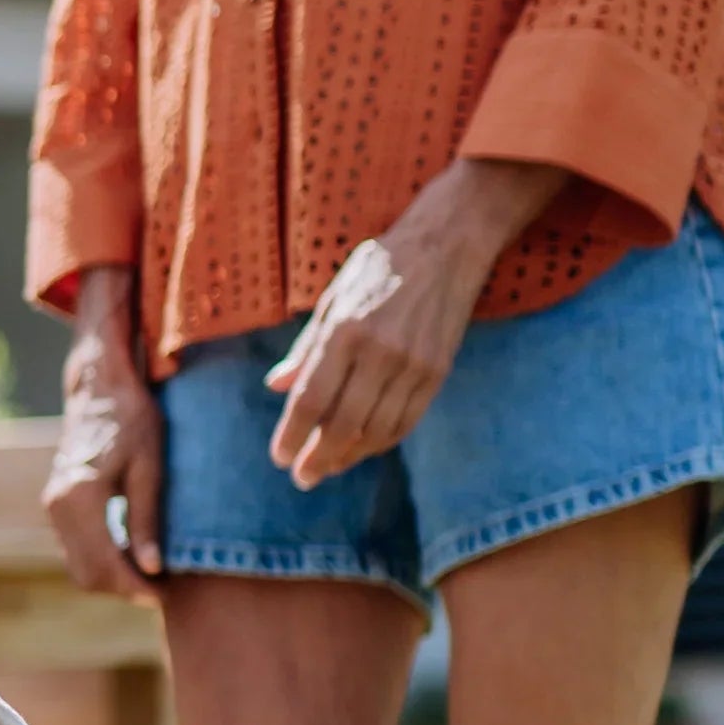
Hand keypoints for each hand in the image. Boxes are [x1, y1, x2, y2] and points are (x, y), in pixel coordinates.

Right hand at [44, 272, 163, 593]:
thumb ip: (147, 520)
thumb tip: (152, 568)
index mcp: (80, 497)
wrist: (99, 388)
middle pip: (87, 574)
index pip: (104, 564)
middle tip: (161, 590)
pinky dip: (101, 561)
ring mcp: (53, 506)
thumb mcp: (150, 467)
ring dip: (112, 578)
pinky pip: (76, 549)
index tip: (163, 594)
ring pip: (78, 566)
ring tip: (150, 576)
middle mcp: (58, 505)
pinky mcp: (57, 504)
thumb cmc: (133, 419)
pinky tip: (131, 555)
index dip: (134, 587)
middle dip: (123, 589)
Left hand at [264, 158, 559, 486]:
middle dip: (318, 457)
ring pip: (376, 429)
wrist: (447, 246)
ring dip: (349, 457)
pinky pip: (407, 420)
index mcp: (344, 330)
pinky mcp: (437, 370)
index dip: (292, 435)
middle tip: (302, 478)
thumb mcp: (332, 298)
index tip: (279, 458)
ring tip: (327, 469)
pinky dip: (381, 442)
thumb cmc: (379, 268)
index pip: (311, 398)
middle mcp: (379, 351)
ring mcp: (413, 364)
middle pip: (342, 423)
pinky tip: (361, 450)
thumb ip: (305, 347)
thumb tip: (276, 386)